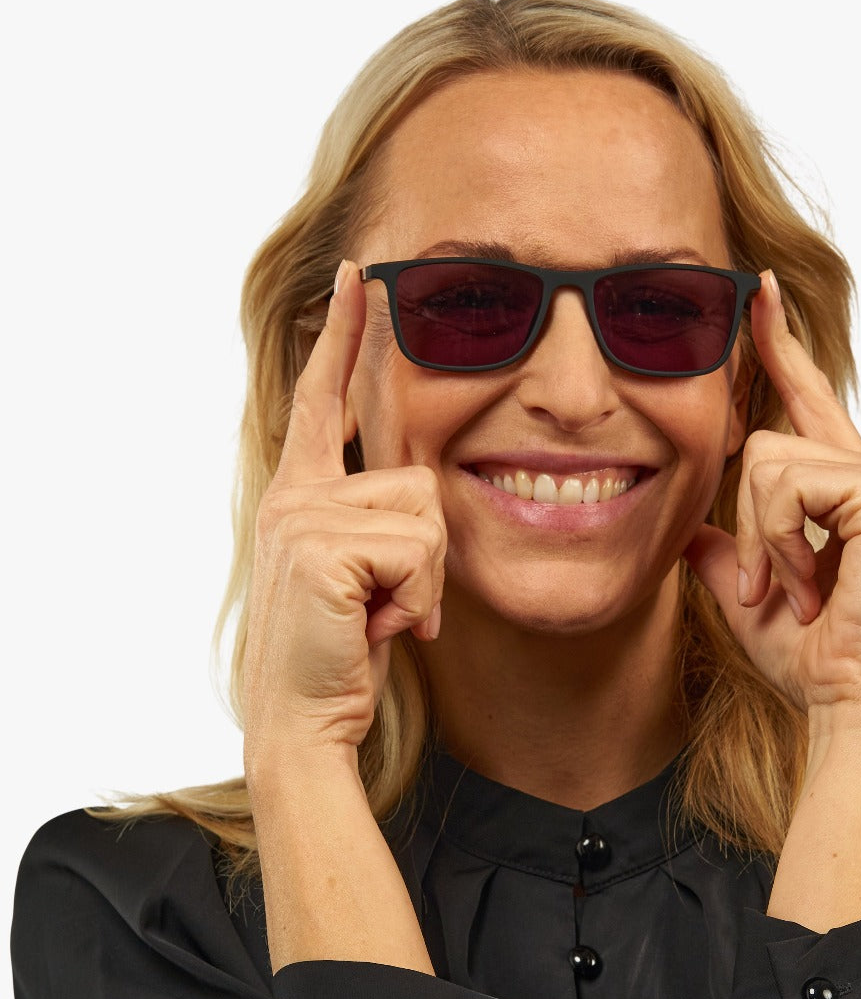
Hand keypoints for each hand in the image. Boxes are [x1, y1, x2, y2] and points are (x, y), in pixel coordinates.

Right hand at [241, 260, 446, 776]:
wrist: (304, 721)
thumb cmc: (340, 651)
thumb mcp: (362, 574)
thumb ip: (376, 523)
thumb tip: (419, 492)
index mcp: (301, 494)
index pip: (322, 398)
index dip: (342, 338)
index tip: (358, 277)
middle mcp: (294, 495)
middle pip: (418, 476)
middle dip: (427, 553)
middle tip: (388, 603)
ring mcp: (301, 518)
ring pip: (427, 517)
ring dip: (424, 582)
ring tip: (379, 616)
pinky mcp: (322, 547)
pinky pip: (420, 554)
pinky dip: (417, 602)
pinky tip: (377, 628)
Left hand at [685, 270, 860, 717]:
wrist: (846, 695)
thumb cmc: (808, 649)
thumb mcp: (744, 586)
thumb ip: (720, 546)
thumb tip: (685, 525)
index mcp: (839, 483)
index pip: (801, 398)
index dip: (776, 346)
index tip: (756, 291)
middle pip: (762, 439)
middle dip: (748, 520)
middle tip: (773, 587)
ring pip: (765, 460)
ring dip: (761, 539)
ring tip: (797, 587)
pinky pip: (786, 484)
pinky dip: (779, 541)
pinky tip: (812, 581)